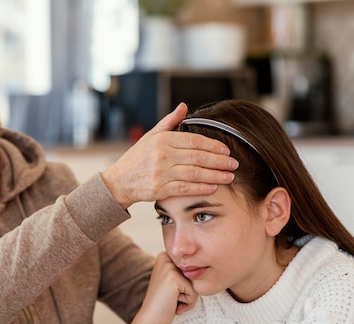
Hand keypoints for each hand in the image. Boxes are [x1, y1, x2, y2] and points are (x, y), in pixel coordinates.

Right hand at [101, 102, 237, 208]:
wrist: (119, 181)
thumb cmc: (137, 158)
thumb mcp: (151, 136)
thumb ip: (170, 121)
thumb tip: (184, 106)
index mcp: (163, 140)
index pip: (194, 140)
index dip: (213, 145)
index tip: (226, 149)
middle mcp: (163, 155)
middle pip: (198, 157)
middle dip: (219, 161)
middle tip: (234, 163)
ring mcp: (161, 173)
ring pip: (195, 173)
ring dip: (215, 175)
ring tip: (229, 176)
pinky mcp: (160, 189)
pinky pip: (185, 188)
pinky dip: (201, 188)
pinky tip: (213, 187)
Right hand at [137, 251, 197, 323]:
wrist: (150, 318)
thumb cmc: (164, 302)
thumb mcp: (173, 281)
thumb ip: (186, 272)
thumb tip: (204, 267)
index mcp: (165, 256)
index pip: (193, 267)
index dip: (187, 284)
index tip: (171, 290)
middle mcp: (166, 258)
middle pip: (195, 274)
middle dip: (189, 290)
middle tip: (172, 297)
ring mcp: (169, 267)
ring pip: (196, 283)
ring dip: (189, 297)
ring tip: (173, 301)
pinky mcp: (174, 279)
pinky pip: (194, 292)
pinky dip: (188, 303)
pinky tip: (173, 304)